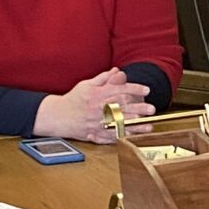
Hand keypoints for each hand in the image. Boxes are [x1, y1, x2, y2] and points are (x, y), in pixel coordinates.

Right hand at [37, 69, 152, 142]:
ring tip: (149, 125)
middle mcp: (98, 108)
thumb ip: (104, 78)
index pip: (118, 90)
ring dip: (135, 126)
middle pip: (121, 108)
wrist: (56, 116)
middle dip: (138, 108)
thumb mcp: (87, 85)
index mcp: (97, 94)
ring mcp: (96, 123)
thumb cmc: (73, 99)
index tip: (146, 90)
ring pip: (118, 124)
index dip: (134, 89)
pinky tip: (134, 136)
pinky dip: (123, 137)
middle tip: (152, 108)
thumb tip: (118, 71)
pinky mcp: (94, 134)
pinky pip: (111, 137)